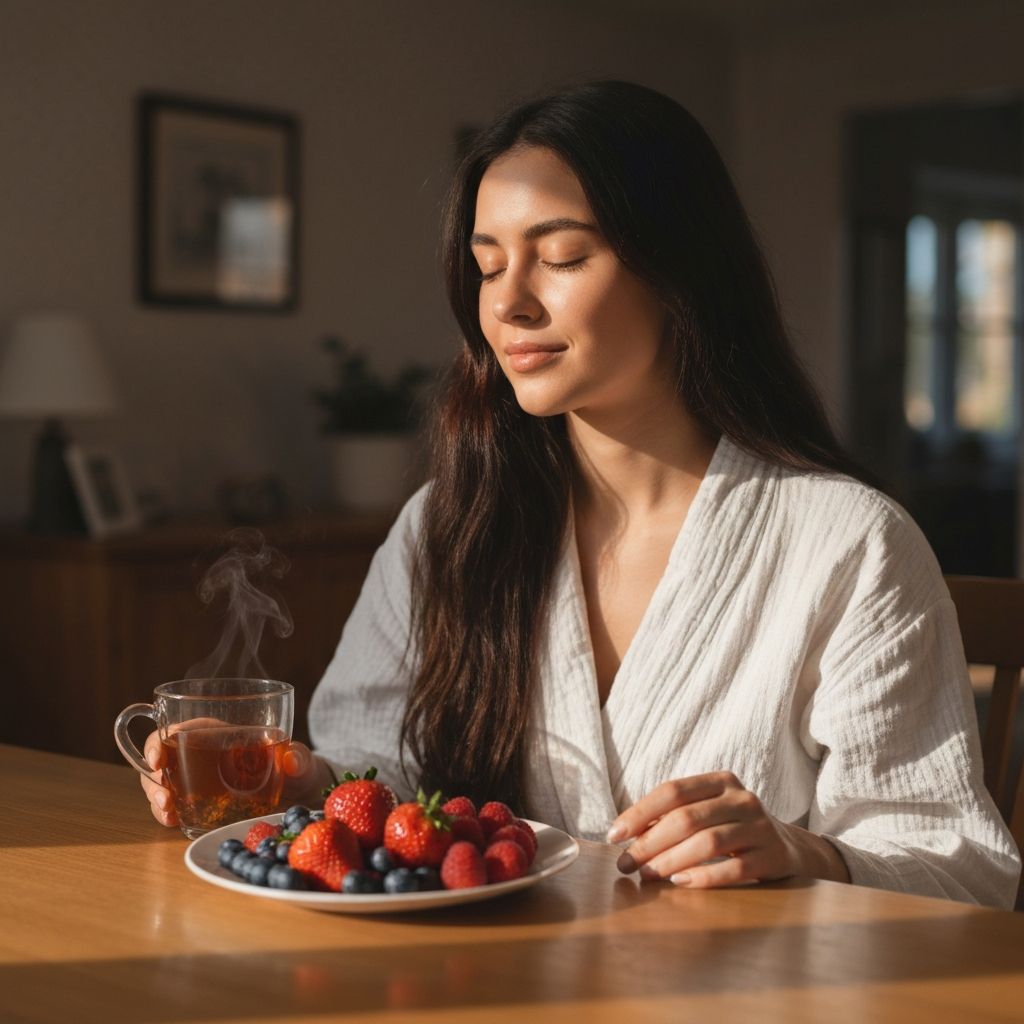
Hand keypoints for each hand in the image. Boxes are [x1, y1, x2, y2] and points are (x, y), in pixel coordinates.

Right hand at [140, 726, 333, 827]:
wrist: (298, 791)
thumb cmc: (293, 765)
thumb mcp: (297, 758)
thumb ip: (297, 756)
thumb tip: (292, 759)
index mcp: (214, 732)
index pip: (173, 731)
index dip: (157, 743)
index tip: (156, 759)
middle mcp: (198, 754)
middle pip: (159, 762)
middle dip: (153, 780)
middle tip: (165, 798)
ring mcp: (195, 780)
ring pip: (161, 786)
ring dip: (157, 801)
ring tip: (169, 814)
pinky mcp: (199, 803)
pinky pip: (175, 807)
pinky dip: (169, 816)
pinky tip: (175, 823)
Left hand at [608, 771, 849, 887]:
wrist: (789, 847)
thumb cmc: (732, 828)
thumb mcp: (707, 811)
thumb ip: (672, 816)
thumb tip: (624, 834)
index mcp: (720, 780)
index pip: (672, 791)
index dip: (640, 812)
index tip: (614, 835)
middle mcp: (742, 798)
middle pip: (687, 818)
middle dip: (650, 843)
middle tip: (626, 864)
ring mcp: (760, 826)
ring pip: (709, 842)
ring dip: (672, 860)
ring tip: (648, 875)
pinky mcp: (773, 856)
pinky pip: (735, 869)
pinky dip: (704, 877)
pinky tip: (681, 883)